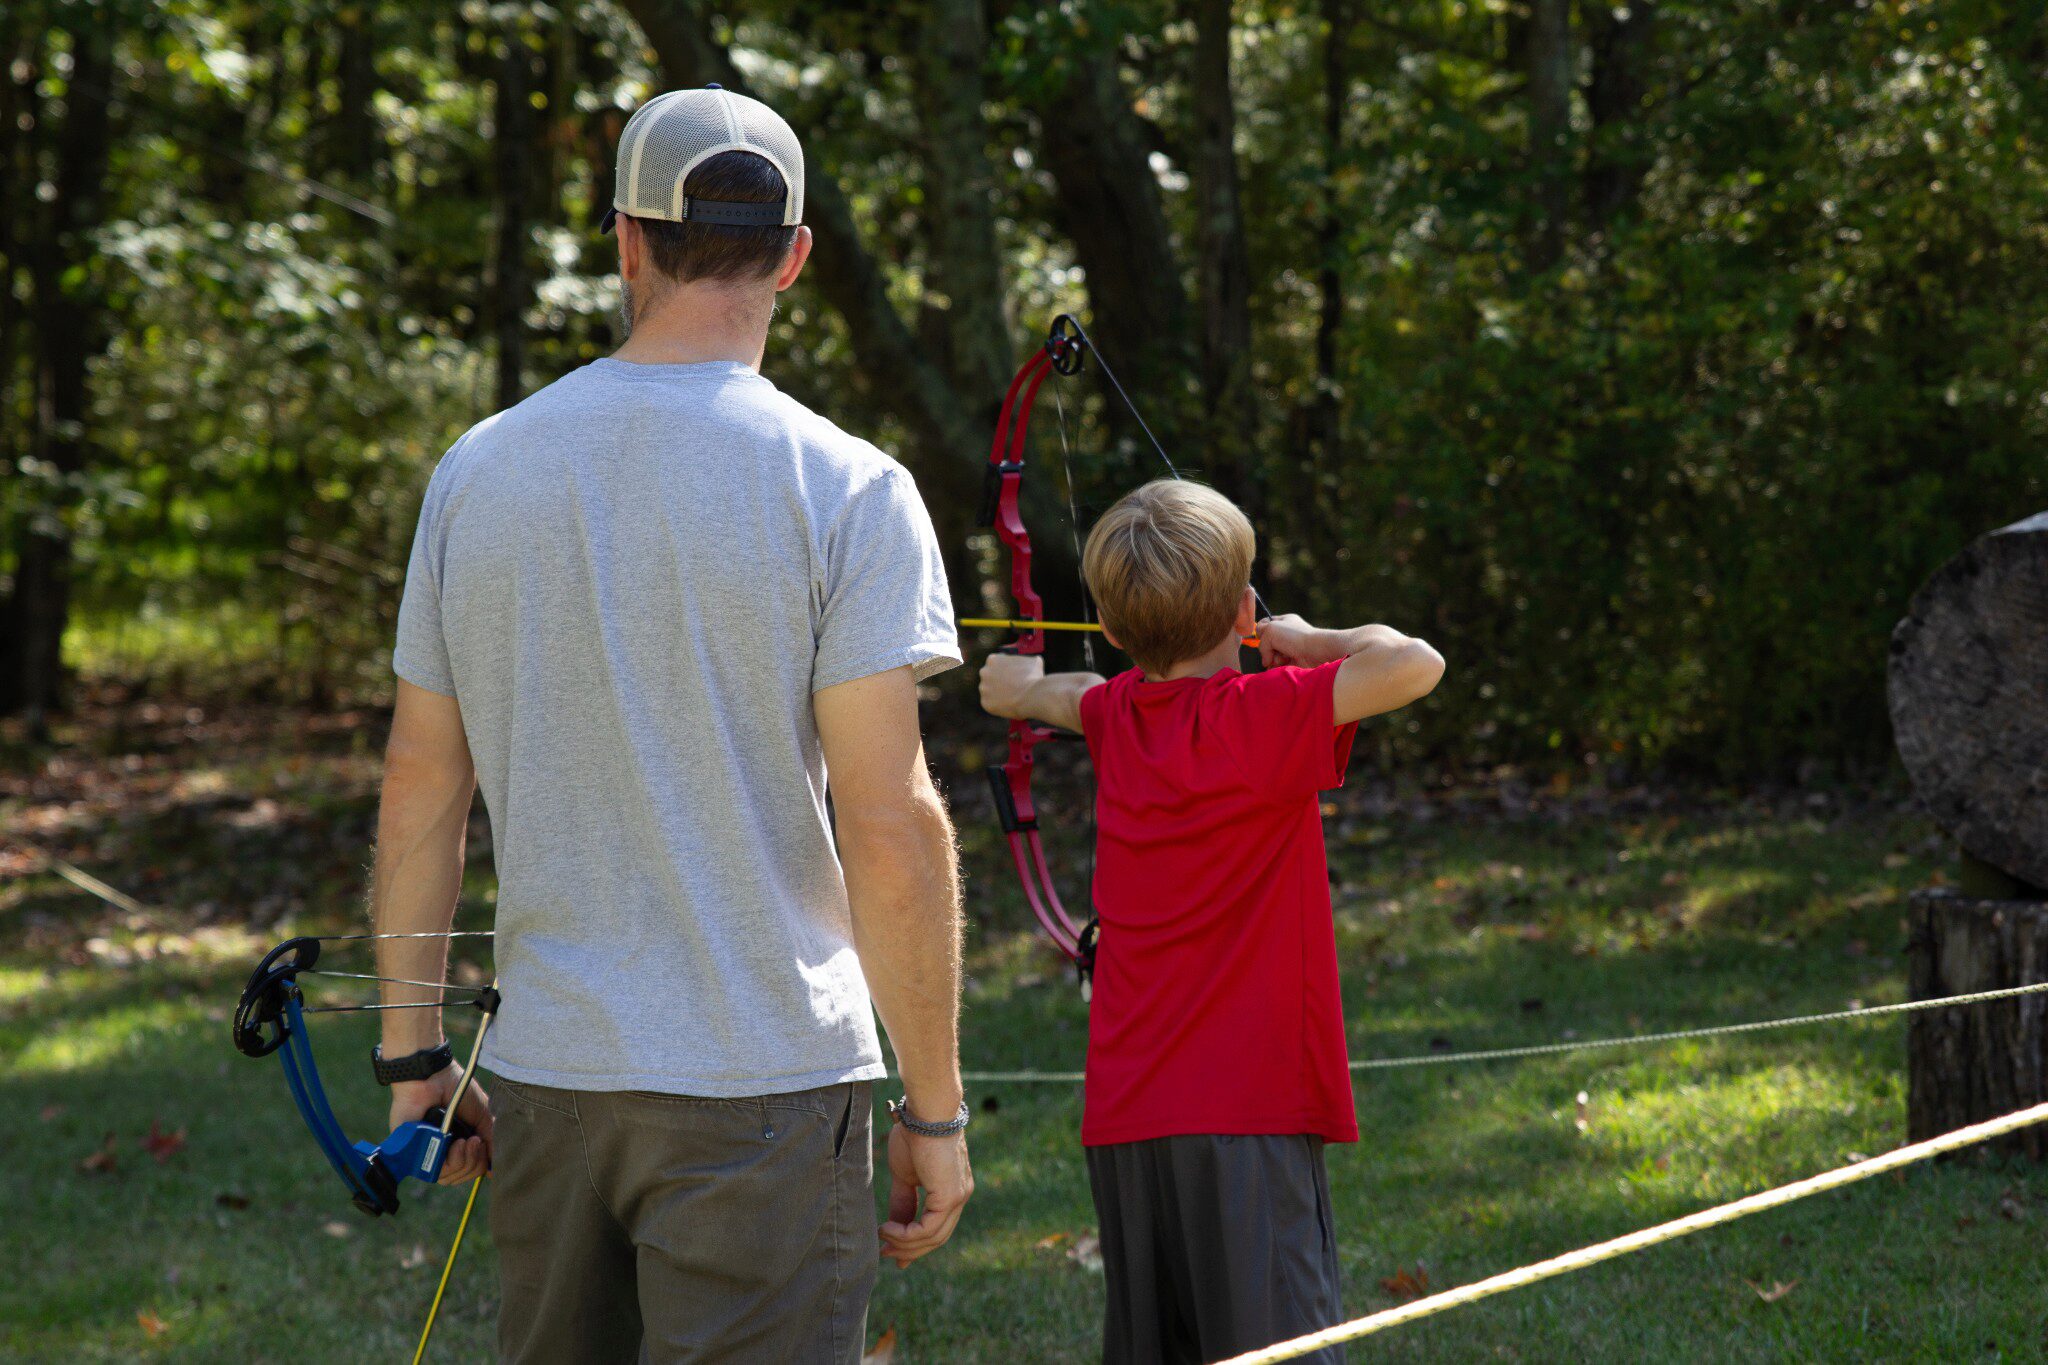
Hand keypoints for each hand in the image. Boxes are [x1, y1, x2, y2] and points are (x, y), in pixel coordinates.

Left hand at [389, 1064, 493, 1184]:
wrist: (433, 1078)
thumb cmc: (457, 1090)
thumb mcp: (483, 1115)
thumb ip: (491, 1140)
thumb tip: (496, 1170)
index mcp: (459, 1142)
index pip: (472, 1168)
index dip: (482, 1163)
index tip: (484, 1144)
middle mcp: (444, 1150)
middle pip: (463, 1175)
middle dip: (475, 1162)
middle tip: (475, 1141)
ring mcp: (428, 1152)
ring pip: (450, 1177)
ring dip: (464, 1161)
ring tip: (464, 1141)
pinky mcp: (413, 1154)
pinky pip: (434, 1172)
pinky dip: (450, 1161)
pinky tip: (455, 1144)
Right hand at [879, 1121, 972, 1268]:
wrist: (926, 1114)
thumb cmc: (915, 1135)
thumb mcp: (905, 1175)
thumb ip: (902, 1202)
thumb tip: (891, 1227)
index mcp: (951, 1190)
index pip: (937, 1227)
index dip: (915, 1243)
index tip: (894, 1252)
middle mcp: (959, 1197)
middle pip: (936, 1237)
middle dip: (909, 1249)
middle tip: (885, 1253)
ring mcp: (957, 1197)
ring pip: (933, 1237)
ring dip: (904, 1243)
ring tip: (883, 1238)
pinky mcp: (950, 1197)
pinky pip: (928, 1229)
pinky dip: (906, 1234)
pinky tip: (888, 1228)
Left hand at [978, 651, 1043, 719]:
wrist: (1033, 695)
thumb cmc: (1034, 677)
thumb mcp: (1033, 661)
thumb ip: (1025, 661)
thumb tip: (1029, 663)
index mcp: (993, 660)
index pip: (994, 663)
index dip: (1003, 668)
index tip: (1009, 673)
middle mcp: (984, 673)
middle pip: (988, 676)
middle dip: (996, 681)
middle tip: (1009, 686)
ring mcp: (984, 689)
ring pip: (989, 691)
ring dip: (997, 694)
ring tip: (1012, 697)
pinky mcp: (985, 703)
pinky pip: (991, 704)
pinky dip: (999, 706)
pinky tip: (1009, 705)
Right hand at [1256, 613, 1322, 667]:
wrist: (1315, 651)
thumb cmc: (1294, 636)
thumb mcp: (1270, 630)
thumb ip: (1261, 642)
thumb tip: (1266, 661)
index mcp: (1283, 621)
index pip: (1265, 624)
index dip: (1261, 631)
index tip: (1263, 636)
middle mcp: (1287, 634)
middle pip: (1267, 643)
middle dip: (1267, 649)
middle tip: (1274, 649)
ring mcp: (1290, 648)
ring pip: (1272, 656)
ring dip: (1274, 659)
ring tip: (1283, 658)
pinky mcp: (1293, 662)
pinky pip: (1278, 666)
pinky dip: (1277, 667)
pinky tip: (1283, 665)